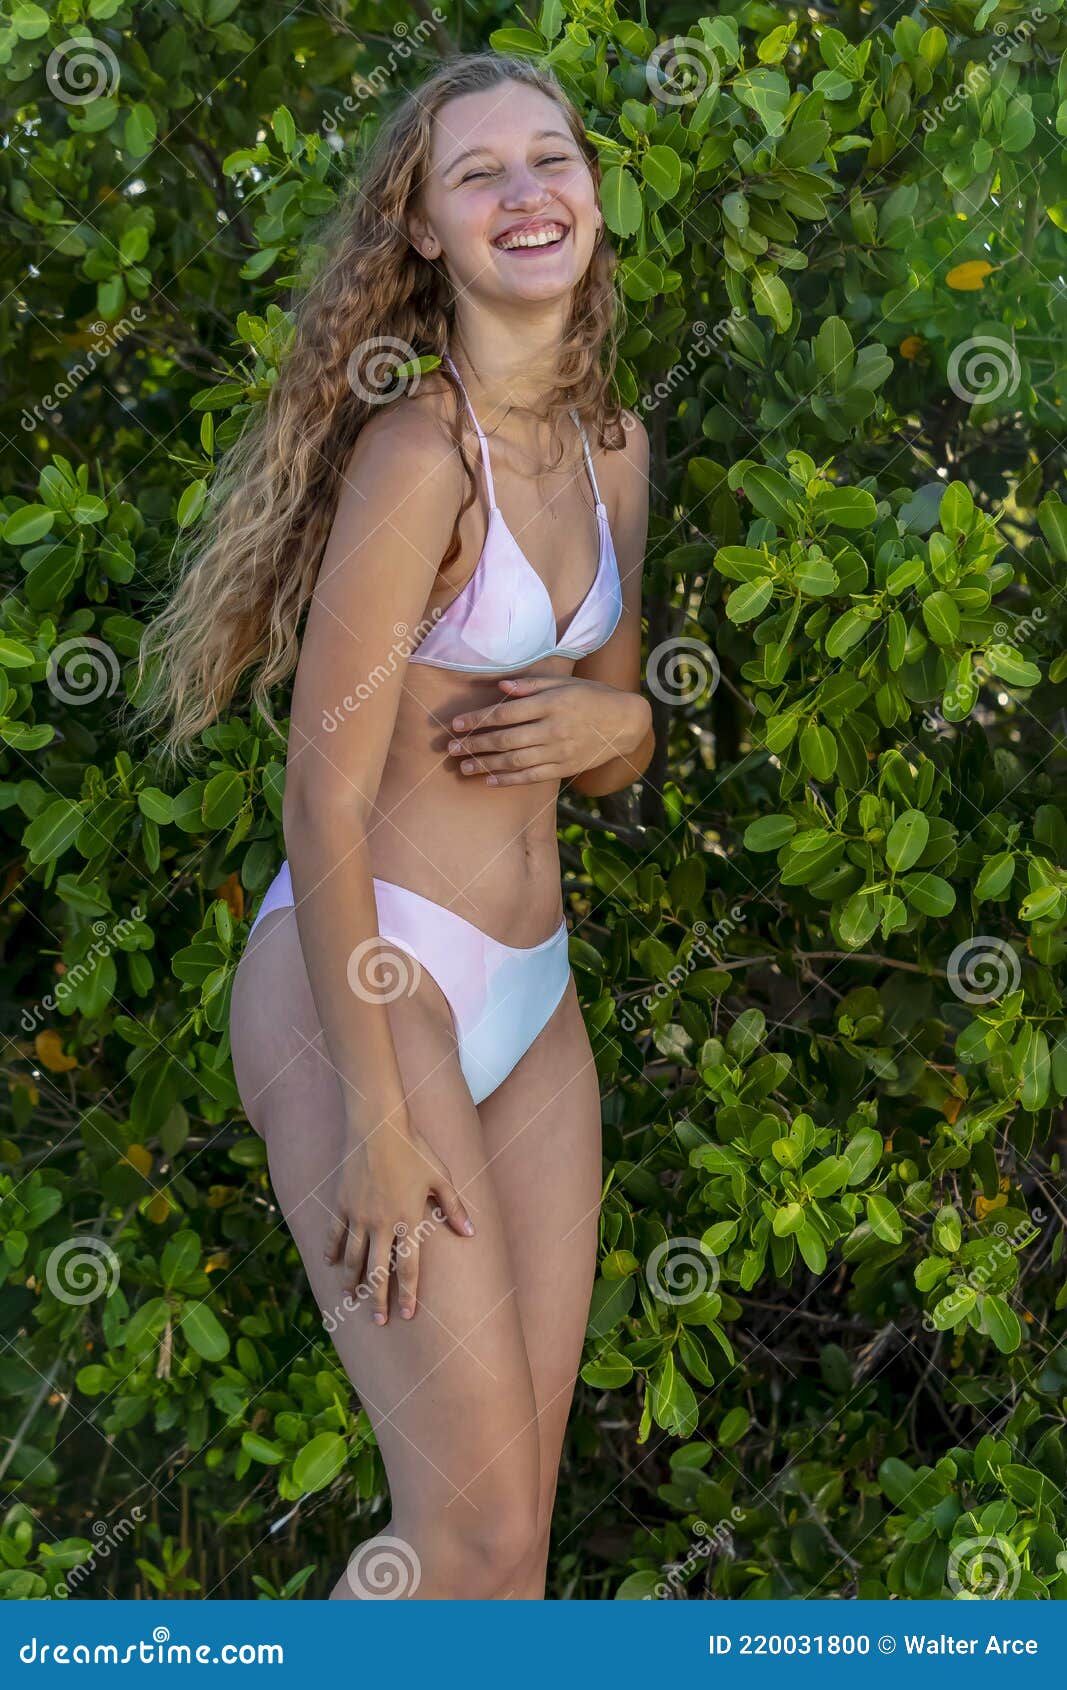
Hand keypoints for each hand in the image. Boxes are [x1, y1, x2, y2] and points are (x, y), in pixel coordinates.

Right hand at [324, 1122, 473, 1324]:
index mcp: (408, 1219)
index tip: (406, 1314)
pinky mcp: (341, 1203)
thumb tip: (471, 1233)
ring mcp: (358, 1215)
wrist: (377, 1125)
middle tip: (378, 1321)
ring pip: (352, 1259)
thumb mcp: (441, 1176)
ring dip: (352, 1282)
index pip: (409, 1267)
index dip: (407, 1293)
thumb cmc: (414, 1148)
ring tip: (351, 1299)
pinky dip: (332, 1252)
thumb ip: (454, 1207)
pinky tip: (331, 1264)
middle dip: (377, 1300)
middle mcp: (381, 1223)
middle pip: (377, 1272)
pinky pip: (335, 1234)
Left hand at [446, 675, 651, 786]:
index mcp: (550, 704)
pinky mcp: (564, 767)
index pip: (506, 713)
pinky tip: (489, 780)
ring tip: (463, 767)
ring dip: (485, 765)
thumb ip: (531, 685)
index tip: (457, 724)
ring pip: (515, 761)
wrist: (625, 723)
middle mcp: (553, 729)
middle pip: (506, 739)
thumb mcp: (563, 683)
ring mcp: (559, 751)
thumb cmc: (590, 697)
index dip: (479, 719)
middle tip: (451, 749)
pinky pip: (531, 776)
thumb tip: (500, 687)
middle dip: (475, 744)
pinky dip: (508, 779)